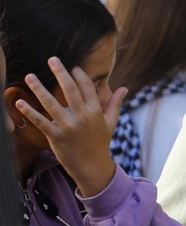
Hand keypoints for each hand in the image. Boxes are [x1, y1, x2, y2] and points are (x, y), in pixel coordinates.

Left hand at [16, 58, 124, 196]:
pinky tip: (20, 102)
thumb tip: (124, 88)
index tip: (72, 66)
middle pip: (69, 90)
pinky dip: (29, 112)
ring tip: (29, 76)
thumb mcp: (111, 122)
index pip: (87, 88)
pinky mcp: (55, 136)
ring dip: (39, 89)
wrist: (92, 166)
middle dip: (60, 73)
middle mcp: (82, 117)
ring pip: (51, 104)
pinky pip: (40, 121)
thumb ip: (115, 103)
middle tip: (52, 59)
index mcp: (95, 112)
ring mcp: (68, 126)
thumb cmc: (101, 143)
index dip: (80, 76)